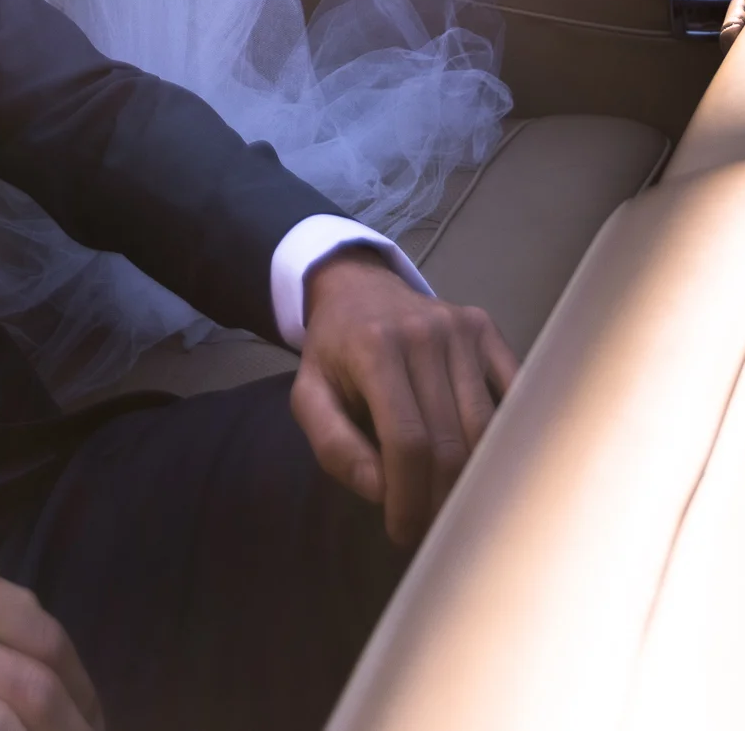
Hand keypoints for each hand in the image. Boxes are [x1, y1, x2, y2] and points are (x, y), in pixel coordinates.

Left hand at [290, 250, 517, 548]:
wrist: (358, 288)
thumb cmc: (334, 351)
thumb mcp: (310, 394)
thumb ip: (334, 446)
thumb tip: (381, 491)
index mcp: (375, 347)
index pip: (407, 441)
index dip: (409, 497)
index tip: (403, 531)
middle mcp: (424, 332)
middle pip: (450, 442)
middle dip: (440, 499)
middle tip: (429, 529)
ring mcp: (461, 329)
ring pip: (485, 428)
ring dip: (473, 479)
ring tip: (453, 506)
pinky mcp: (486, 330)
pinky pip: (511, 396)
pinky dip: (505, 439)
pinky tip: (490, 469)